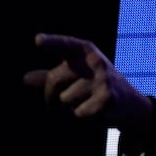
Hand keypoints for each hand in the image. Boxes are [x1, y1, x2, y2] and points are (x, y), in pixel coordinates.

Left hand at [23, 33, 151, 135]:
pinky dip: (82, 115)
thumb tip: (26, 79)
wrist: (129, 102)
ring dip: (70, 105)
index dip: (51, 42)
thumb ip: (52, 75)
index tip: (37, 40)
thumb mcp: (76, 73)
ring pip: (64, 99)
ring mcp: (101, 79)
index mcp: (85, 50)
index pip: (65, 44)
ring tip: (86, 100)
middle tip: (55, 101)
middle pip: (54, 79)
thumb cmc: (95, 83)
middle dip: (49, 95)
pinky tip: (95, 109)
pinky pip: (77, 112)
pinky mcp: (106, 98)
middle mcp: (94, 61)